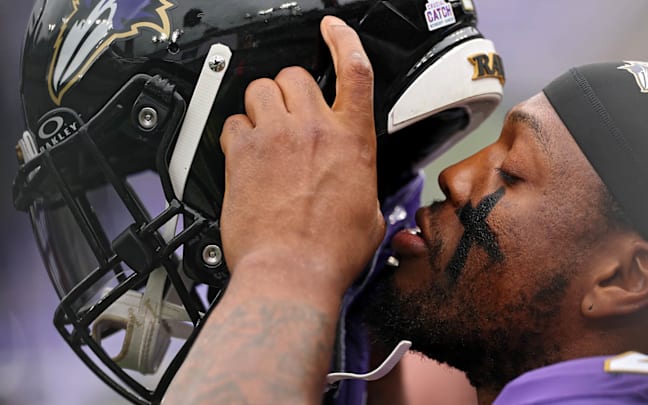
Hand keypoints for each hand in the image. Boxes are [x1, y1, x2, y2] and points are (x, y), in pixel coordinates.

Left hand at [219, 16, 385, 294]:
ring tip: (265, 131)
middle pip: (297, 75)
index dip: (343, 40)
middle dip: (292, 89)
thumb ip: (367, 188)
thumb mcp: (371, 216)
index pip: (354, 70)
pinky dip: (237, 132)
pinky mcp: (242, 153)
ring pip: (261, 88)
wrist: (292, 272)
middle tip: (290, 114)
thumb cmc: (330, 252)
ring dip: (262, 104)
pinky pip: (233, 121)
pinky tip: (245, 154)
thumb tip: (363, 190)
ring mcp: (275, 138)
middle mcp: (314, 130)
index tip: (333, 29)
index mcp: (352, 141)